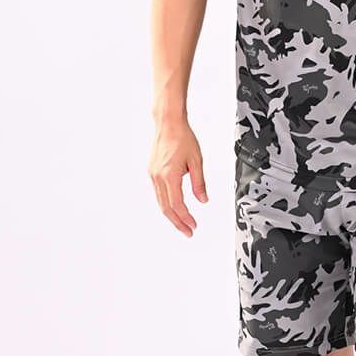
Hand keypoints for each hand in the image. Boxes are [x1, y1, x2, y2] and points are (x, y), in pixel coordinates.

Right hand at [148, 115, 206, 236]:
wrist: (168, 124)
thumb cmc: (183, 138)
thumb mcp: (196, 161)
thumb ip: (199, 183)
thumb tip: (203, 200)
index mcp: (169, 175)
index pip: (177, 204)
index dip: (186, 218)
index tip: (193, 226)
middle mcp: (157, 177)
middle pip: (166, 208)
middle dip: (177, 222)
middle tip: (188, 232)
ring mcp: (152, 174)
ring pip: (160, 202)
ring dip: (171, 214)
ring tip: (182, 223)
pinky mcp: (152, 171)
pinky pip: (158, 193)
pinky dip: (166, 203)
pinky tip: (174, 207)